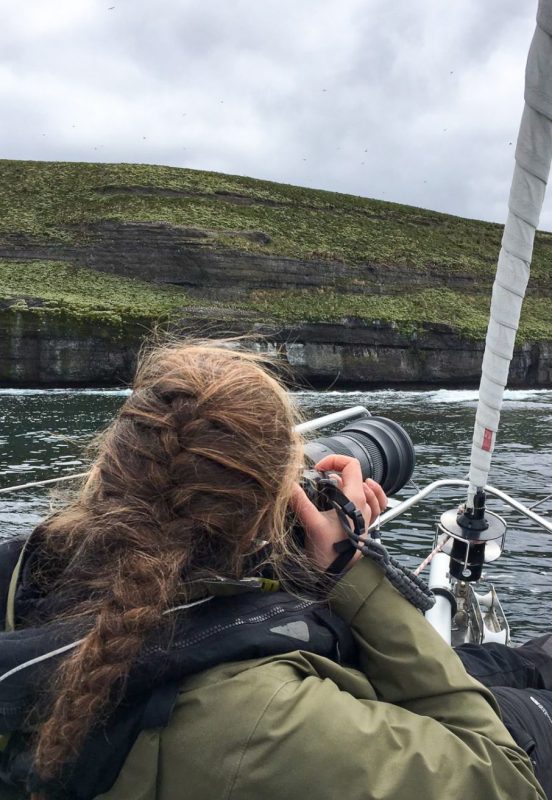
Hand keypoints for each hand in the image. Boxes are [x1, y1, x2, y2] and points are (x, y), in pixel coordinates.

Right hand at [291, 455, 387, 571]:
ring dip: (351, 482)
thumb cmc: (327, 552)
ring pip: (367, 489)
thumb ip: (300, 501)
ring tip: (337, 483)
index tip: (317, 469)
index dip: (334, 460)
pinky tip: (363, 493)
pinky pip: (375, 505)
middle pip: (356, 475)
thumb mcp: (311, 524)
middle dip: (336, 472)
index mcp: (354, 499)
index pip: (351, 465)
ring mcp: (366, 515)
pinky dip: (370, 495)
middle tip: (319, 480)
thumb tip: (287, 483)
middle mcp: (364, 505)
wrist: (336, 576)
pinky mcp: (364, 526)